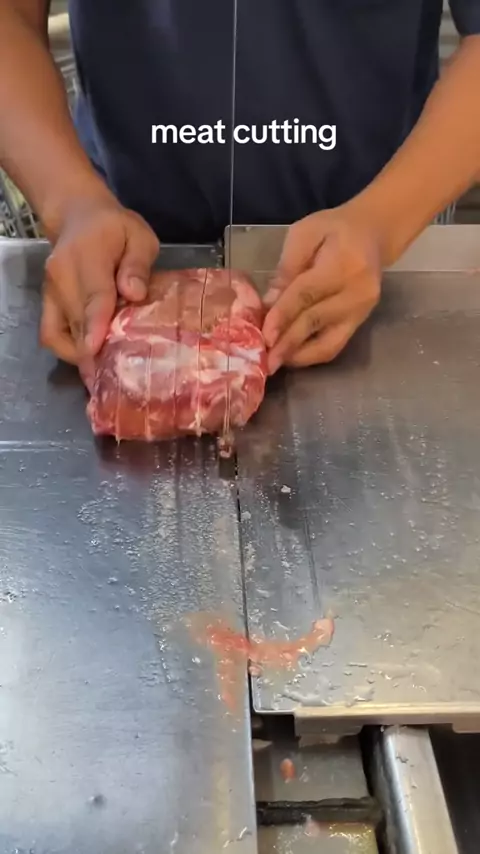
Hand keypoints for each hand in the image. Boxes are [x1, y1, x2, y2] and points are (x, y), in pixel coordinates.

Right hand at [40, 192, 158, 364]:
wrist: (78, 217)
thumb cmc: (116, 229)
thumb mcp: (138, 235)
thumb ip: (138, 264)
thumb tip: (134, 293)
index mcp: (87, 255)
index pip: (94, 295)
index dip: (94, 324)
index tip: (95, 348)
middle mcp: (62, 276)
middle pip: (76, 321)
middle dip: (95, 350)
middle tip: (119, 373)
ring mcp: (50, 291)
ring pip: (61, 333)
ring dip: (82, 354)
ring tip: (107, 370)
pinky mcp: (46, 302)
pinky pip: (50, 334)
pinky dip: (68, 350)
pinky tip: (90, 356)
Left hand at [262, 204, 382, 372]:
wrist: (372, 234)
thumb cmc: (334, 229)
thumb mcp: (305, 234)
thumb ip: (287, 268)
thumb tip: (268, 303)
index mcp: (344, 264)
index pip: (307, 295)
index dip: (283, 316)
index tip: (263, 335)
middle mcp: (357, 293)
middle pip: (316, 322)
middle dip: (286, 343)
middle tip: (263, 359)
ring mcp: (362, 312)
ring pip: (328, 343)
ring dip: (298, 356)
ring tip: (274, 363)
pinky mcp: (360, 323)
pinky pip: (335, 346)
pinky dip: (311, 354)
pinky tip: (290, 355)